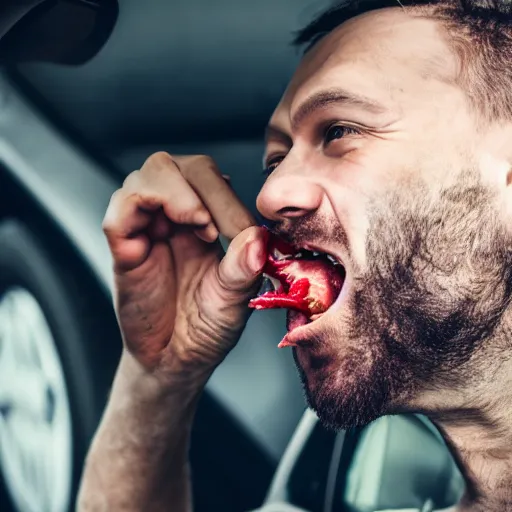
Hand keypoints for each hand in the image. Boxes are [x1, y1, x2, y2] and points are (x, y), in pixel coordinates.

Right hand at [103, 152, 266, 383]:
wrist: (176, 361)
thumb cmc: (207, 328)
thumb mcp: (234, 299)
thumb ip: (243, 268)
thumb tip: (257, 237)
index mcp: (205, 223)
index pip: (210, 178)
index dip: (226, 194)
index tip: (242, 230)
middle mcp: (174, 219)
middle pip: (178, 164)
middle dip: (203, 185)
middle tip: (218, 225)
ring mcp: (147, 231)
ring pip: (149, 175)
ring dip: (176, 190)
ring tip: (200, 225)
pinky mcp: (124, 250)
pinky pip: (119, 212)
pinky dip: (142, 208)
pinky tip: (167, 231)